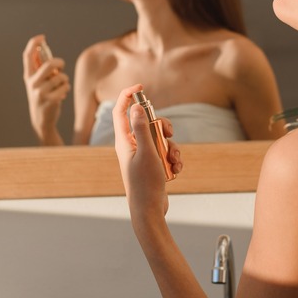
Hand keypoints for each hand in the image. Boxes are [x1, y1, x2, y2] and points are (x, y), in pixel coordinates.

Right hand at [22, 34, 69, 143]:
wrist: (41, 120)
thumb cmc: (43, 96)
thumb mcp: (38, 82)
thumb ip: (42, 68)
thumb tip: (44, 49)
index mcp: (28, 76)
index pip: (27, 56)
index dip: (33, 44)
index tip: (41, 36)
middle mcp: (32, 83)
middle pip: (50, 64)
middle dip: (59, 63)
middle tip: (61, 65)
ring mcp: (40, 92)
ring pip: (61, 77)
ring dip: (64, 81)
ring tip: (59, 87)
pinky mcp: (50, 100)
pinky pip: (65, 87)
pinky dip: (66, 89)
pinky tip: (61, 95)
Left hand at [113, 84, 182, 221]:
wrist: (150, 210)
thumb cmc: (145, 184)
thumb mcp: (146, 153)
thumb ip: (142, 129)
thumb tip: (137, 107)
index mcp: (124, 141)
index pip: (121, 112)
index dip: (127, 96)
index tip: (140, 87)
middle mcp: (132, 146)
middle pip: (147, 123)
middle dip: (162, 127)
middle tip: (169, 133)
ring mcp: (143, 156)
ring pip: (161, 139)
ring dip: (172, 147)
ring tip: (174, 161)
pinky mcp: (153, 165)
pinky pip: (166, 153)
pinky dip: (174, 159)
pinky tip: (175, 170)